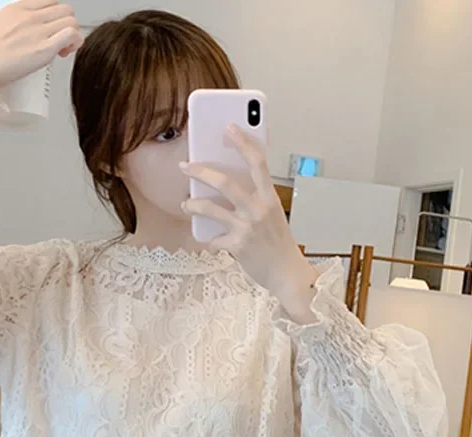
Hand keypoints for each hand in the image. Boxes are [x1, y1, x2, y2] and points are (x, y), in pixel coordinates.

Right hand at [0, 0, 82, 105]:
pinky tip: (64, 55)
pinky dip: (74, 44)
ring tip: (62, 51)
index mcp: (15, 9)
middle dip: (66, 25)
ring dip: (72, 36)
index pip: (48, 1)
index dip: (53, 16)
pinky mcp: (45, 49)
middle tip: (58, 43)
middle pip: (64, 9)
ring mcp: (39, 30)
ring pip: (71, 20)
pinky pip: (72, 35)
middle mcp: (30, 16)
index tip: (48, 31)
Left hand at [179, 125, 318, 323]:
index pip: (258, 162)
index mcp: (270, 197)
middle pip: (225, 182)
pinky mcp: (236, 246)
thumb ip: (255, 198)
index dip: (244, 142)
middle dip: (201, 171)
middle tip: (185, 166)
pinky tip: (205, 239)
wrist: (287, 274)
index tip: (229, 127)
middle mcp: (258, 210)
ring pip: (210, 208)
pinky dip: (206, 239)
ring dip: (192, 204)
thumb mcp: (272, 214)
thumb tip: (228, 182)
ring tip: (184, 204)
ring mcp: (246, 228)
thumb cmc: (278, 243)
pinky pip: (212, 239)